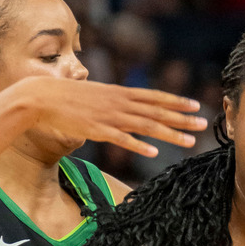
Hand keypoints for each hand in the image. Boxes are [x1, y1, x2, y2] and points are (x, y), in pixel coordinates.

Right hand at [14, 77, 207, 156]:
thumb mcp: (96, 95)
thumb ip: (113, 102)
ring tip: (189, 141)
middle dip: (182, 118)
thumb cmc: (67, 97)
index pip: (154, 97)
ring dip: (169, 133)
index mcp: (119, 93)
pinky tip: (155, 152)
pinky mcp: (98, 130)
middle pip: (157, 111)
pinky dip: (139, 145)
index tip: (196, 105)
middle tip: (203, 123)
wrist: (41, 97)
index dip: (176, 101)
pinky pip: (122, 139)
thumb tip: (124, 109)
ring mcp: (110, 116)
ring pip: (146, 125)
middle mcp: (119, 103)